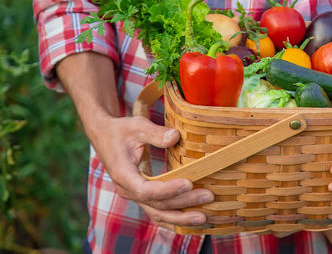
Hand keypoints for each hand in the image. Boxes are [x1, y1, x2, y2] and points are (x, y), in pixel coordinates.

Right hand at [92, 116, 214, 229]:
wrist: (105, 136)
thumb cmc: (122, 131)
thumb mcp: (136, 126)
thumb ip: (155, 132)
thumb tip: (175, 137)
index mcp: (123, 174)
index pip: (146, 190)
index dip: (168, 189)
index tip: (188, 183)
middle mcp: (128, 190)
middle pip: (157, 205)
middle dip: (184, 203)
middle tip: (208, 196)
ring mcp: (135, 196)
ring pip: (158, 215)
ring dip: (182, 218)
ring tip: (205, 217)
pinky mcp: (143, 197)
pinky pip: (159, 213)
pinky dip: (175, 220)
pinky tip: (193, 222)